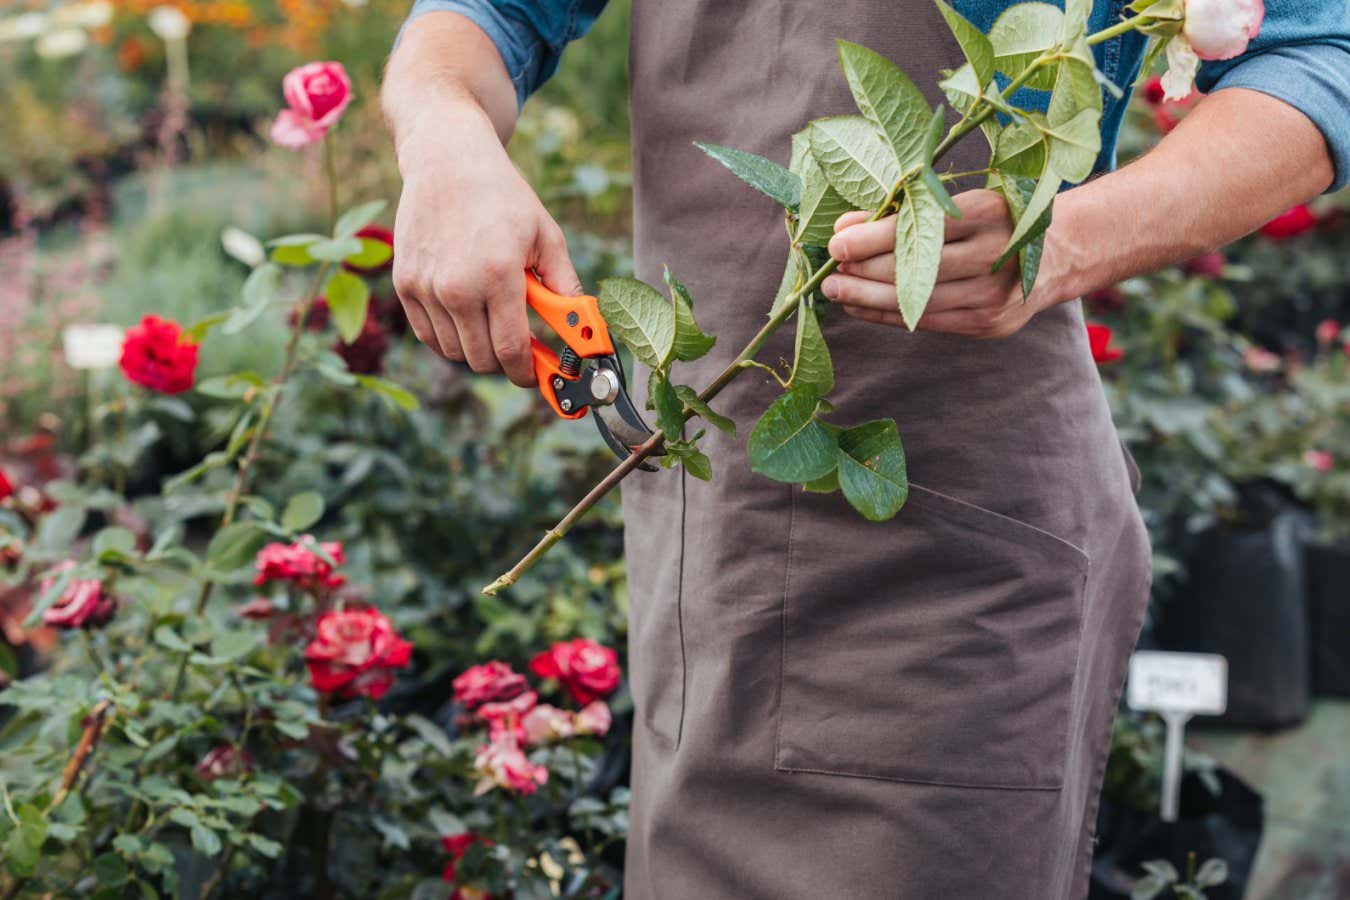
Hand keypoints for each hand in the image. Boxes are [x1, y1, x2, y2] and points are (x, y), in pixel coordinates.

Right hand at [391, 102, 581, 385]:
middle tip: (520, 348)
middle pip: (481, 359)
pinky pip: (429, 335)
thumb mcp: (546, 236)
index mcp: (498, 276)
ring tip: (493, 319)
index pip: (511, 351)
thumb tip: (584, 330)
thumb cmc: (503, 198)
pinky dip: (449, 337)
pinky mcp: (405, 285)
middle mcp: (456, 287)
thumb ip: (564, 288)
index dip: (527, 373)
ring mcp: (425, 288)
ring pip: (454, 351)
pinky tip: (466, 315)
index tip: (539, 377)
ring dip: (477, 347)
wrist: (447, 161)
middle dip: (506, 362)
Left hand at [820, 189, 1056, 337]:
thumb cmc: (996, 218)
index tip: (836, 243)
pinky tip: (860, 308)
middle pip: (914, 269)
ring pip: (915, 301)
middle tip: (828, 274)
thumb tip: (844, 227)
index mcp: (989, 213)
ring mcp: (993, 295)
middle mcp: (995, 255)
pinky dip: (887, 316)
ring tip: (836, 292)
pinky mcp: (988, 324)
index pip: (919, 228)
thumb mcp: (958, 202)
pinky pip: (926, 321)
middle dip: (863, 273)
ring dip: (867, 299)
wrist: (1059, 252)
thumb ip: (903, 212)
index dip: (872, 238)